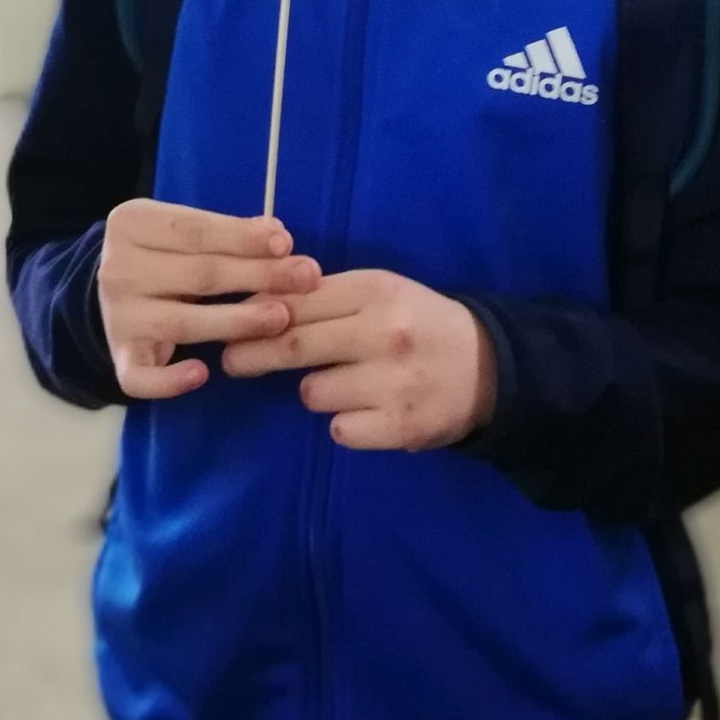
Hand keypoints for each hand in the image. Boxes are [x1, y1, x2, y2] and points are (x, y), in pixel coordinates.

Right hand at [98, 200, 321, 401]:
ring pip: (181, 323)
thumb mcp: (186, 232)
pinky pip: (141, 377)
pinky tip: (202, 374)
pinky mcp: (121, 358)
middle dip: (257, 276)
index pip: (194, 230)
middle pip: (197, 275)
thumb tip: (278, 236)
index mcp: (132, 226)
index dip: (242, 237)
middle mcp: (116, 270)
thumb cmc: (166, 257)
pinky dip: (169, 380)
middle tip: (306, 279)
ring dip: (235, 321)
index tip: (287, 244)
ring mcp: (118, 317)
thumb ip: (229, 232)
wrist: (113, 295)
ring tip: (281, 319)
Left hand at [221, 269, 496, 448]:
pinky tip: (368, 411)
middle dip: (251, 355)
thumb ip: (325, 296)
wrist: (491, 369)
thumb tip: (254, 301)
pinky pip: (340, 430)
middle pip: (291, 344)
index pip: (295, 300)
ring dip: (315, 391)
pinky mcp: (401, 425)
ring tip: (344, 384)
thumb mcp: (379, 293)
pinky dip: (345, 424)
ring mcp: (393, 381)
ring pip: (312, 392)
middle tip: (231, 362)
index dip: (255, 314)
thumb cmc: (419, 324)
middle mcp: (383, 332)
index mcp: (375, 289)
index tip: (228, 324)